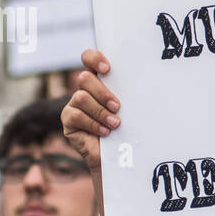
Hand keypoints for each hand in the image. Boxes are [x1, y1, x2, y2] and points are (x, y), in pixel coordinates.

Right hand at [61, 49, 121, 174]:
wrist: (120, 157)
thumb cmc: (130, 129)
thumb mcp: (131, 108)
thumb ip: (129, 93)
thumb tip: (146, 82)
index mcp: (101, 80)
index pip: (89, 58)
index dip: (94, 58)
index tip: (107, 69)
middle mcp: (85, 89)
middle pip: (84, 78)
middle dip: (102, 92)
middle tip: (117, 107)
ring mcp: (74, 104)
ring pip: (81, 97)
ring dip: (100, 112)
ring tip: (115, 124)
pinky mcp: (68, 119)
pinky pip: (75, 115)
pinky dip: (93, 124)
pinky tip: (105, 132)